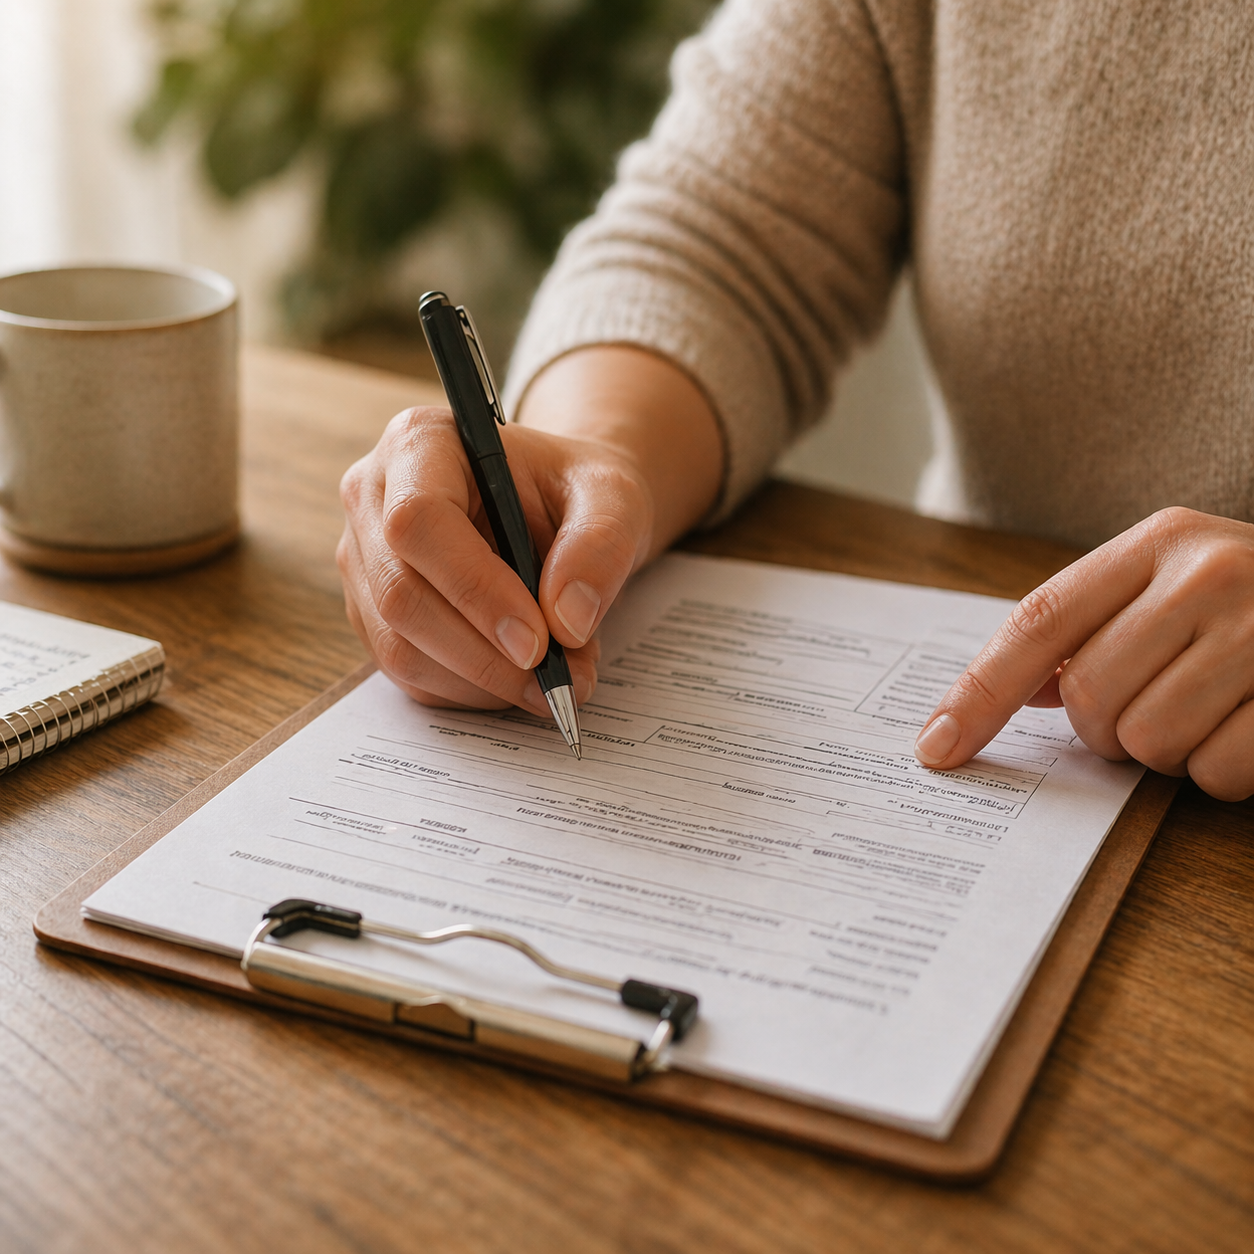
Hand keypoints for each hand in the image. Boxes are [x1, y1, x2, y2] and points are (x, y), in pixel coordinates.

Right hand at [337, 346, 721, 714]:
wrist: (557, 506)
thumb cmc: (575, 489)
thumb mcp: (612, 496)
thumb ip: (600, 546)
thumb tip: (567, 623)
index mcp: (421, 442)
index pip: (419, 520)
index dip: (474, 589)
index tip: (537, 642)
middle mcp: (373, 497)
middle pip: (401, 593)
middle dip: (484, 654)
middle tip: (559, 681)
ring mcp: (364, 560)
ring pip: (399, 646)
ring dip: (483, 681)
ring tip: (557, 677)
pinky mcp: (373, 613)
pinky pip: (409, 673)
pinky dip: (471, 691)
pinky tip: (521, 677)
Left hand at [913, 508, 1253, 801]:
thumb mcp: (1175, 584)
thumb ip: (1092, 626)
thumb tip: (1011, 696)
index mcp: (1160, 540)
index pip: (1038, 623)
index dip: (977, 693)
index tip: (936, 749)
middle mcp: (1213, 572)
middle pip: (1089, 698)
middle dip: (1108, 728)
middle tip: (1154, 705)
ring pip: (1149, 742)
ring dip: (1169, 751)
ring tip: (1214, 708)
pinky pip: (1219, 773)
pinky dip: (1225, 771)